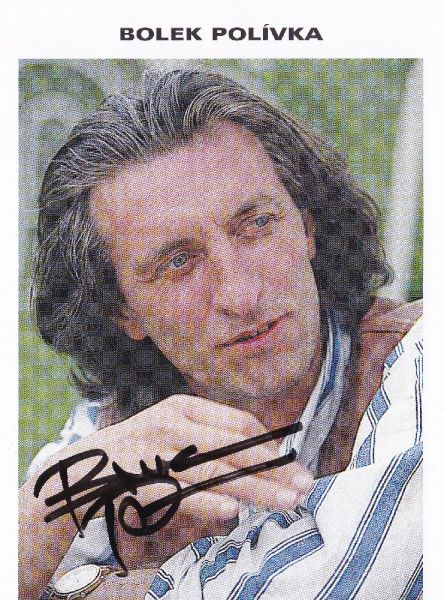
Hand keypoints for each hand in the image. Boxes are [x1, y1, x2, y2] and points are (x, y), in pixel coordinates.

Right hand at [97, 394, 313, 567]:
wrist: (78, 469)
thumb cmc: (135, 451)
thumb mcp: (171, 430)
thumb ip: (209, 438)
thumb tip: (261, 459)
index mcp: (183, 407)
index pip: (239, 424)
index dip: (270, 445)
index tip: (292, 465)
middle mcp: (172, 424)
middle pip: (235, 447)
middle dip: (275, 468)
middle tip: (305, 485)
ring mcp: (155, 452)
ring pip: (217, 472)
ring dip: (256, 489)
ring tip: (287, 502)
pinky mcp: (139, 481)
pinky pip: (181, 494)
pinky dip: (207, 503)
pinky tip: (233, 512)